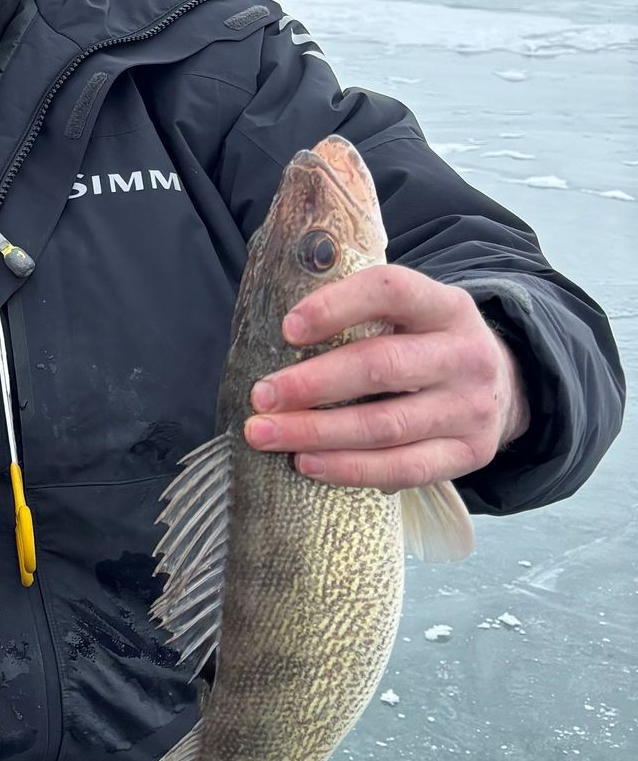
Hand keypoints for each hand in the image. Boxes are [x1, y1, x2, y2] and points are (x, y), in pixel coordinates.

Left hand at [244, 264, 529, 492]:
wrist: (500, 388)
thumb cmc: (425, 345)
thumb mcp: (410, 314)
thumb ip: (360, 315)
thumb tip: (279, 335)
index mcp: (447, 307)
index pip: (390, 291)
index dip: (336, 306)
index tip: (287, 329)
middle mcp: (466, 355)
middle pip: (381, 366)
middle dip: (312, 384)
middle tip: (261, 396)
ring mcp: (472, 409)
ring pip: (385, 425)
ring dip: (317, 432)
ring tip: (265, 434)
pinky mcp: (471, 454)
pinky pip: (403, 469)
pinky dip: (349, 468)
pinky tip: (307, 463)